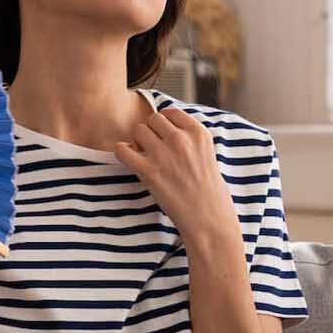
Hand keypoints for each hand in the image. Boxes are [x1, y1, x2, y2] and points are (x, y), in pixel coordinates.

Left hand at [113, 106, 237, 242]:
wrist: (209, 220)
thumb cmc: (209, 192)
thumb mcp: (207, 155)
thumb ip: (189, 139)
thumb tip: (164, 130)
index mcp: (199, 133)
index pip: (171, 113)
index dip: (164, 124)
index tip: (164, 138)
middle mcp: (182, 139)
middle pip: (153, 119)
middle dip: (151, 132)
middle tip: (153, 149)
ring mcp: (164, 155)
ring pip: (138, 131)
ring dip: (138, 142)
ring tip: (145, 157)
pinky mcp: (149, 172)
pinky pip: (123, 150)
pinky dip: (123, 153)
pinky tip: (131, 161)